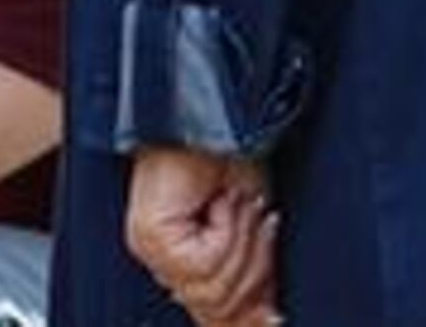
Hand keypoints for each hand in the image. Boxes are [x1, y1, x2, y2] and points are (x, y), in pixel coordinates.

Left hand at [127, 146, 278, 325]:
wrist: (223, 119)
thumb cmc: (237, 159)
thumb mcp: (258, 232)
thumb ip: (256, 283)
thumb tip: (270, 323)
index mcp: (185, 263)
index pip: (212, 313)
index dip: (249, 316)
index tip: (275, 317)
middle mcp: (162, 260)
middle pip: (217, 306)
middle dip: (253, 264)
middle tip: (261, 220)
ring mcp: (151, 249)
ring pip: (213, 289)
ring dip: (243, 242)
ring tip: (241, 204)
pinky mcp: (151, 235)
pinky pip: (203, 263)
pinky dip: (227, 229)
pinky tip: (221, 201)